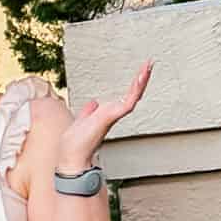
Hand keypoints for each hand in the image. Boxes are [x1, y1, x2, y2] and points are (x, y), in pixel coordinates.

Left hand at [56, 61, 151, 175]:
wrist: (72, 156)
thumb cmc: (75, 144)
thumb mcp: (81, 121)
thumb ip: (88, 112)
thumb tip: (93, 104)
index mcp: (107, 114)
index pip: (124, 96)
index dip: (132, 85)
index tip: (139, 72)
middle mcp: (113, 115)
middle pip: (132, 94)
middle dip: (141, 80)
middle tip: (149, 64)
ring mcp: (114, 116)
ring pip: (134, 96)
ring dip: (142, 81)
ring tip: (148, 66)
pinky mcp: (113, 117)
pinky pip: (129, 101)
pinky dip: (136, 90)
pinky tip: (141, 78)